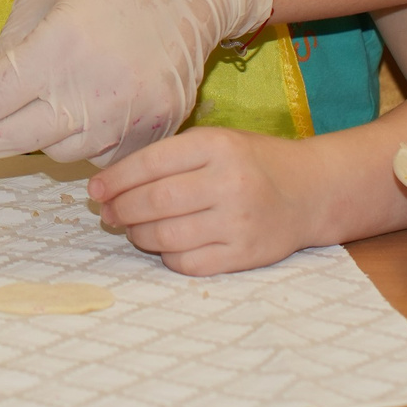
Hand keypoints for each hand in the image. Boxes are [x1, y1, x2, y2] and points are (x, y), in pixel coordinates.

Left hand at [0, 0, 271, 164]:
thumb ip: (9, 47)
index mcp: (61, 49)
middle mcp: (96, 93)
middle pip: (11, 139)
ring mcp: (131, 118)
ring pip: (55, 151)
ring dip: (23, 138)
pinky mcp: (157, 129)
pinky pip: (99, 152)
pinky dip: (76, 138)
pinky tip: (65, 113)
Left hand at [88, 126, 324, 274]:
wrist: (310, 191)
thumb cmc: (252, 162)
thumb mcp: (216, 142)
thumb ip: (170, 157)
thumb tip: (113, 184)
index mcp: (217, 146)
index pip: (151, 163)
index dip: (116, 179)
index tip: (96, 189)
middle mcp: (229, 182)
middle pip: (155, 202)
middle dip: (122, 209)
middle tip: (108, 212)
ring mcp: (239, 222)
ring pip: (167, 236)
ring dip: (138, 235)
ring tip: (132, 228)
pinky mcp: (245, 255)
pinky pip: (189, 263)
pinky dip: (167, 256)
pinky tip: (165, 245)